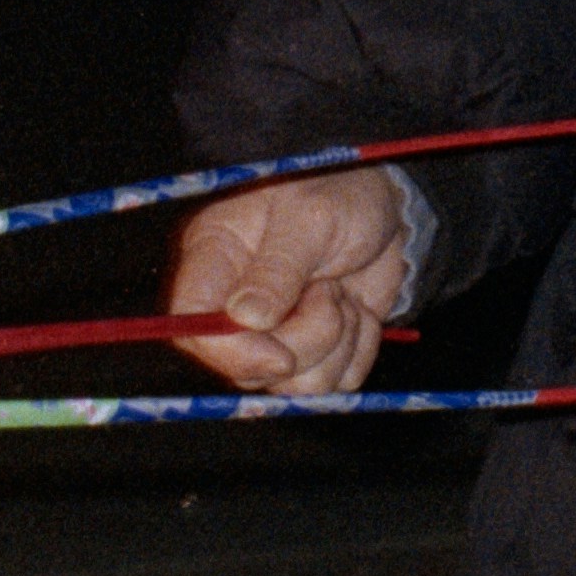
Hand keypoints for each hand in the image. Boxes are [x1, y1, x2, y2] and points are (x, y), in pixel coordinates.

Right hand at [172, 167, 411, 394]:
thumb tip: (245, 318)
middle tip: (330, 289)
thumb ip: (278, 269)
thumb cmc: (337, 190)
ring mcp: (277, 334)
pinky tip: (358, 308)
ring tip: (343, 292)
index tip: (281, 356)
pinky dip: (359, 348)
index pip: (190, 328)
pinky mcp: (318, 349)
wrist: (385, 202)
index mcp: (215, 262)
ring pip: (297, 384)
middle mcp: (237, 306)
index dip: (230, 354)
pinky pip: (337, 381)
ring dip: (337, 341)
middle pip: (247, 369)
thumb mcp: (310, 217)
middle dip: (305, 341)